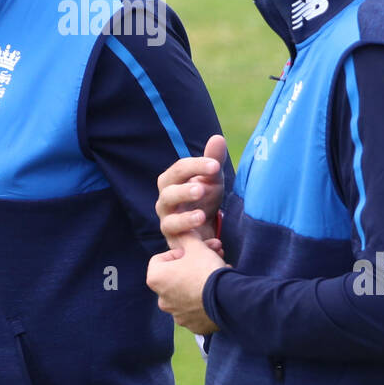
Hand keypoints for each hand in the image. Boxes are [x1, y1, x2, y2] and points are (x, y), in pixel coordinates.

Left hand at [146, 233, 228, 334]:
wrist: (228, 299)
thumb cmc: (206, 270)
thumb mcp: (196, 246)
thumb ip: (185, 236)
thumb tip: (183, 230)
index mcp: (156, 279)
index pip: (160, 259)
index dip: (177, 253)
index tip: (192, 253)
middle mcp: (162, 300)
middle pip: (175, 277)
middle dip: (190, 268)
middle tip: (208, 262)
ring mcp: (177, 315)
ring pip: (186, 294)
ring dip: (197, 285)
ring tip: (216, 278)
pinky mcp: (192, 325)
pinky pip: (196, 310)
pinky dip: (204, 302)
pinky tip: (218, 294)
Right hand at [155, 134, 227, 250]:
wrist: (203, 226)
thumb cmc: (204, 197)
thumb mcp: (211, 178)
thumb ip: (213, 160)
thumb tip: (218, 138)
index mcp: (170, 182)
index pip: (178, 170)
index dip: (195, 167)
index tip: (215, 166)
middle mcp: (165, 203)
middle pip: (168, 195)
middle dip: (183, 192)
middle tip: (201, 189)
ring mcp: (169, 225)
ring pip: (170, 223)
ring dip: (185, 219)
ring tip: (202, 216)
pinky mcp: (177, 244)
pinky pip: (184, 246)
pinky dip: (201, 245)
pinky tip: (217, 242)